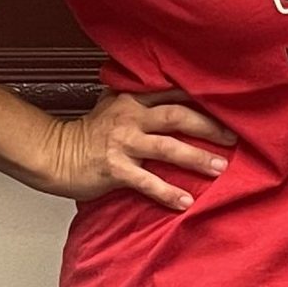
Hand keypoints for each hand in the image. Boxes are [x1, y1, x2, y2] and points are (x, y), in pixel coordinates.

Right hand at [37, 89, 236, 209]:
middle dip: (208, 127)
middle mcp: (131, 118)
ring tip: (220, 167)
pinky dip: (167, 192)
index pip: (174, 92)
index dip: (202, 98)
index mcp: (133, 100)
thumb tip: (165, 86)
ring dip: (196, 158)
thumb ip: (138, 95)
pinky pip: (147, 181)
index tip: (229, 105)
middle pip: (177, 116)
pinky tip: (185, 201)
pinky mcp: (115, 169)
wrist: (54, 154)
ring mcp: (123, 143)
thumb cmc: (87, 132)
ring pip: (167, 147)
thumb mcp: (111, 104)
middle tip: (233, 138)